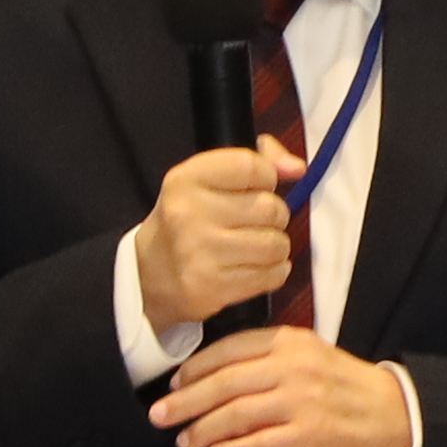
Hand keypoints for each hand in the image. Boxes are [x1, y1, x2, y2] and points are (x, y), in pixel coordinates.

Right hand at [132, 141, 304, 332]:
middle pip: (270, 208)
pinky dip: (274, 271)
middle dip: (274, 216)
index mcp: (186, 179)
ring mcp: (201, 252)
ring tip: (257, 247)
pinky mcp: (213, 287)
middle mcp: (189, 213)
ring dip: (275, 246)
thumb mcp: (206, 178)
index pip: (251, 166)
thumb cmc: (188, 219)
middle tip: (256, 223)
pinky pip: (272, 275)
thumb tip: (297, 168)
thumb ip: (258, 159)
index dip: (267, 177)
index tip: (259, 187)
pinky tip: (256, 267)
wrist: (149, 274)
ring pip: (276, 244)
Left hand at [154, 325, 413, 446]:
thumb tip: (214, 379)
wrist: (395, 416)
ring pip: (235, 415)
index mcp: (289, 342)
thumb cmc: (347, 388)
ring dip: (202, 430)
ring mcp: (300, 402)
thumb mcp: (310, 357)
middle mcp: (292, 368)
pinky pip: (257, 445)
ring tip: (183, 442)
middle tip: (159, 415)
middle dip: (185, 401)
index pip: (228, 350)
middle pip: (224, 383)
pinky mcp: (307, 436)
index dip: (195, 369)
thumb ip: (267, 360)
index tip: (174, 384)